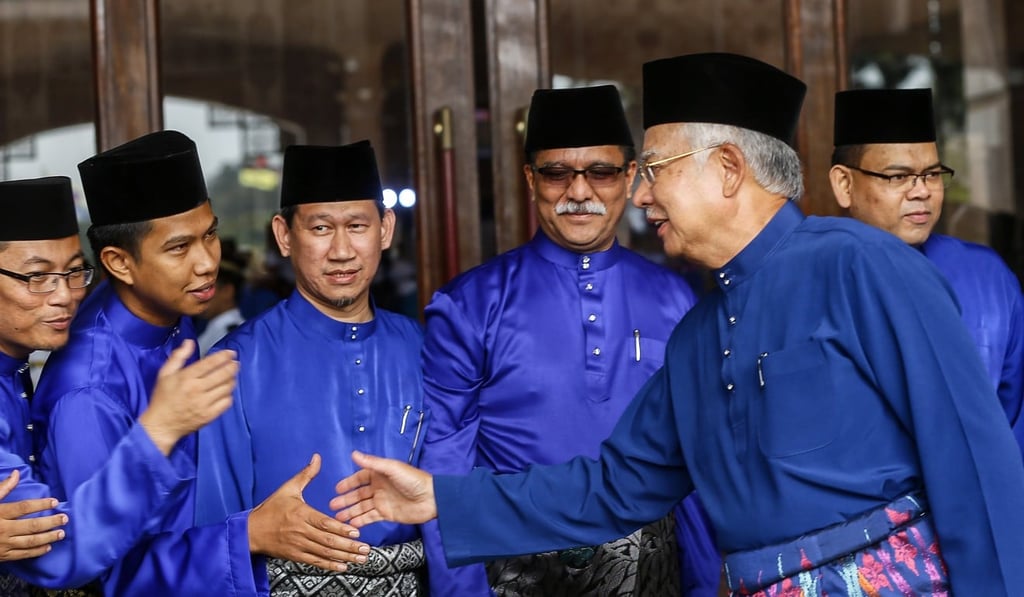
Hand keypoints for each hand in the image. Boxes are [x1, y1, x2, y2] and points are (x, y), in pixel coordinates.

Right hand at [0, 470, 67, 560]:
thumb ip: (3, 488)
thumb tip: (17, 473)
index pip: (23, 507)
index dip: (41, 504)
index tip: (55, 501)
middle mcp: (2, 529)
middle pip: (31, 526)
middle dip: (50, 522)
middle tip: (64, 518)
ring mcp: (3, 544)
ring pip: (30, 542)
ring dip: (48, 537)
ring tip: (61, 533)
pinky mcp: (3, 556)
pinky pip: (23, 555)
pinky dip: (37, 551)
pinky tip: (48, 547)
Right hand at [138, 340, 237, 454]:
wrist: (161, 425)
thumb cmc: (163, 399)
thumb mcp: (164, 374)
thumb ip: (178, 356)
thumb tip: (189, 342)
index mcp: (186, 378)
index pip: (210, 363)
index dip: (223, 356)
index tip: (231, 353)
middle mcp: (196, 390)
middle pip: (223, 374)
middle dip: (232, 366)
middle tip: (235, 363)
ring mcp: (204, 404)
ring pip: (227, 388)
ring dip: (232, 379)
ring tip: (231, 376)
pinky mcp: (209, 415)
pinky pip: (226, 402)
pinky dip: (229, 395)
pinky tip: (226, 391)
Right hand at [248, 453, 369, 572]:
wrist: (251, 531)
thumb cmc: (271, 509)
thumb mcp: (288, 488)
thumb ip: (306, 475)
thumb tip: (317, 458)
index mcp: (301, 514)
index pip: (324, 523)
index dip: (340, 529)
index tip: (356, 532)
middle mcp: (301, 531)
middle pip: (327, 541)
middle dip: (348, 546)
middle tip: (365, 549)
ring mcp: (298, 545)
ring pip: (324, 553)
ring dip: (344, 557)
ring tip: (360, 559)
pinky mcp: (295, 556)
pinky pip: (315, 562)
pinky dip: (329, 565)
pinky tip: (343, 567)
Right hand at [330, 450, 436, 526]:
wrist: (432, 499)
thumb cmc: (414, 480)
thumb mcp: (392, 468)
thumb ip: (372, 463)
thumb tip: (354, 454)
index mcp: (380, 474)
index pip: (359, 478)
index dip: (348, 483)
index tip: (337, 489)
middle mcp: (379, 487)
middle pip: (358, 494)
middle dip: (345, 500)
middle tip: (332, 505)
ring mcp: (382, 501)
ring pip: (362, 507)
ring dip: (350, 511)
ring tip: (337, 517)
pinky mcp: (387, 514)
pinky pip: (370, 517)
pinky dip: (360, 521)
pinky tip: (351, 524)